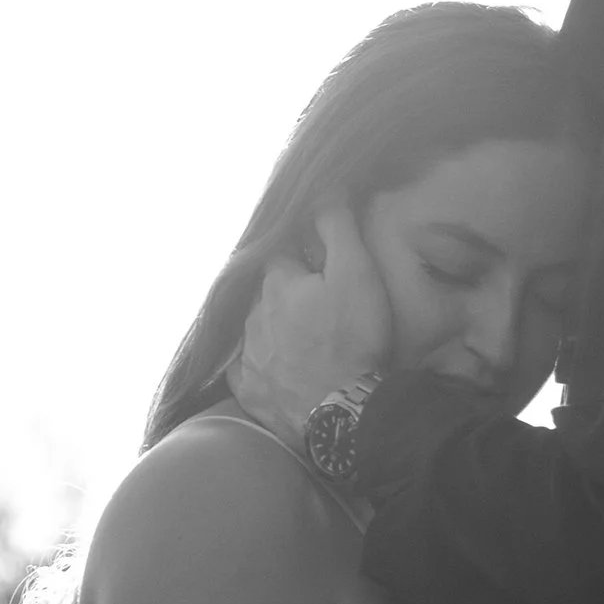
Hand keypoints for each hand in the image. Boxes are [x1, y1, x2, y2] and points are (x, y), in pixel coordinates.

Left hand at [231, 202, 394, 445]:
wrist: (342, 416)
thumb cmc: (354, 341)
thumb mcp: (357, 273)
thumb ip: (337, 226)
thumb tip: (325, 187)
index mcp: (277, 281)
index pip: (283, 252)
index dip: (303, 255)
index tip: (321, 264)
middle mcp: (253, 314)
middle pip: (267, 291)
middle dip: (286, 292)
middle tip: (315, 307)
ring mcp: (247, 354)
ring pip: (256, 328)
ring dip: (273, 328)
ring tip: (302, 341)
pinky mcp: (247, 390)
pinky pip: (247, 369)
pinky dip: (261, 366)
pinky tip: (279, 370)